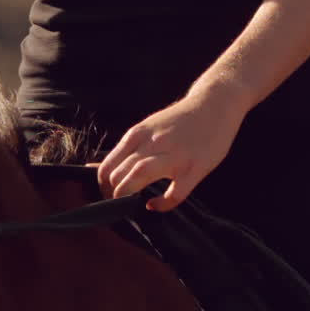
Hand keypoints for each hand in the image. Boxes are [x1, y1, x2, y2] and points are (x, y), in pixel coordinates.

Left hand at [97, 86, 249, 211]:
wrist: (213, 105)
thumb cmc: (178, 121)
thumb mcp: (147, 128)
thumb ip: (127, 149)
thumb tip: (96, 167)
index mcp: (137, 134)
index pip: (107, 165)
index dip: (102, 186)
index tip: (106, 195)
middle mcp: (152, 143)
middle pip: (120, 173)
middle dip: (113, 194)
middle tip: (117, 205)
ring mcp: (175, 155)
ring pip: (140, 176)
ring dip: (129, 194)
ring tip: (130, 204)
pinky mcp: (195, 168)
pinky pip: (175, 193)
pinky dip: (162, 203)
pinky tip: (155, 205)